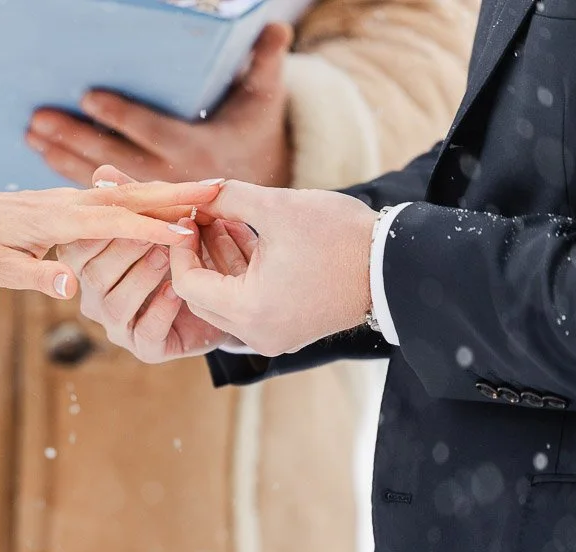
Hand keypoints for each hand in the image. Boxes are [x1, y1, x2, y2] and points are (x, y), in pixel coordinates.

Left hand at [0, 178, 221, 299]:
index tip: (186, 232)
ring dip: (170, 189)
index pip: (112, 223)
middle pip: (131, 196)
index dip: (150, 228)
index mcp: (55, 222)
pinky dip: (150, 193)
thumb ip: (36, 277)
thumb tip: (70, 287)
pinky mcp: (73, 201)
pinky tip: (174, 196)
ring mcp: (73, 199)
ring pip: (129, 191)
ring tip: (211, 189)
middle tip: (219, 189)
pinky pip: (119, 195)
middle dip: (176, 194)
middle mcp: (69, 204)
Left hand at [27, 24, 292, 187]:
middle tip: (40, 118)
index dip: (120, 116)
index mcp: (196, 150)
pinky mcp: (140, 203)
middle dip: (75, 138)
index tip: (89, 97)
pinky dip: (71, 171)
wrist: (254, 188)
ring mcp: (151, 194)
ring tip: (32, 134)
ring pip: (100, 175)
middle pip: (115, 156)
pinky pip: (101, 188)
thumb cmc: (254, 132)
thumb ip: (267, 62)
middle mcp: (169, 175)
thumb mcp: (265, 97)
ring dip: (63, 156)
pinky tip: (45, 154)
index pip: (151, 132)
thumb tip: (277, 27)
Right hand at [58, 166, 235, 362]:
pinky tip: (177, 290)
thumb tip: (103, 170)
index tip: (130, 205)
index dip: (105, 226)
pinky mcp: (145, 347)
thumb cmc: (180, 253)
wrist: (219, 296)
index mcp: (89, 266)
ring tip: (169, 255)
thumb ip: (132, 201)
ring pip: (115, 304)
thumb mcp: (157, 222)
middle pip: (95, 275)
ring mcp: (118, 325)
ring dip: (143, 276)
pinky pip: (145, 332)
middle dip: (126, 248)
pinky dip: (161, 310)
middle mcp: (96, 297)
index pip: (80, 246)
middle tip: (154, 227)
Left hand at [170, 181, 375, 356]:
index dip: (180, 247)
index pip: (188, 284)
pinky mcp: (288, 330)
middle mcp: (257, 334)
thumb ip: (229, 197)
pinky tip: (244, 236)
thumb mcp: (278, 207)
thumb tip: (197, 191)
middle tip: (199, 217)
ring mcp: (273, 336)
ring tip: (221, 219)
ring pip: (224, 301)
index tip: (187, 215)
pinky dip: (241, 275)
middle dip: (196, 255)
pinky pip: (247, 306)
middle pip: (201, 298)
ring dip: (218, 261)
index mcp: (250, 310)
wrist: (395, 264)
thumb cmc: (341, 236)